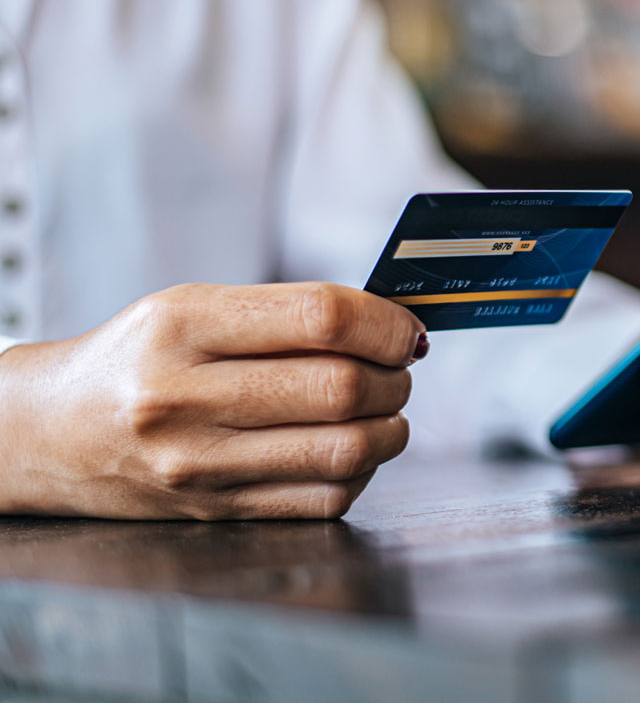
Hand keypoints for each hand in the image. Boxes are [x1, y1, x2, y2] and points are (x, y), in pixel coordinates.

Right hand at [0, 283, 426, 519]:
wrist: (53, 432)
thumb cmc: (137, 357)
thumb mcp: (193, 306)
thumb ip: (288, 313)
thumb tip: (393, 327)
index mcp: (184, 326)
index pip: (321, 318)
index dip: (385, 323)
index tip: (405, 329)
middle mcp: (185, 398)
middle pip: (341, 388)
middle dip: (395, 376)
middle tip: (399, 367)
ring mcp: (198, 466)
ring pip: (345, 451)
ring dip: (391, 426)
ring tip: (385, 407)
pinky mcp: (216, 513)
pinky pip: (324, 499)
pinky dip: (361, 471)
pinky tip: (352, 445)